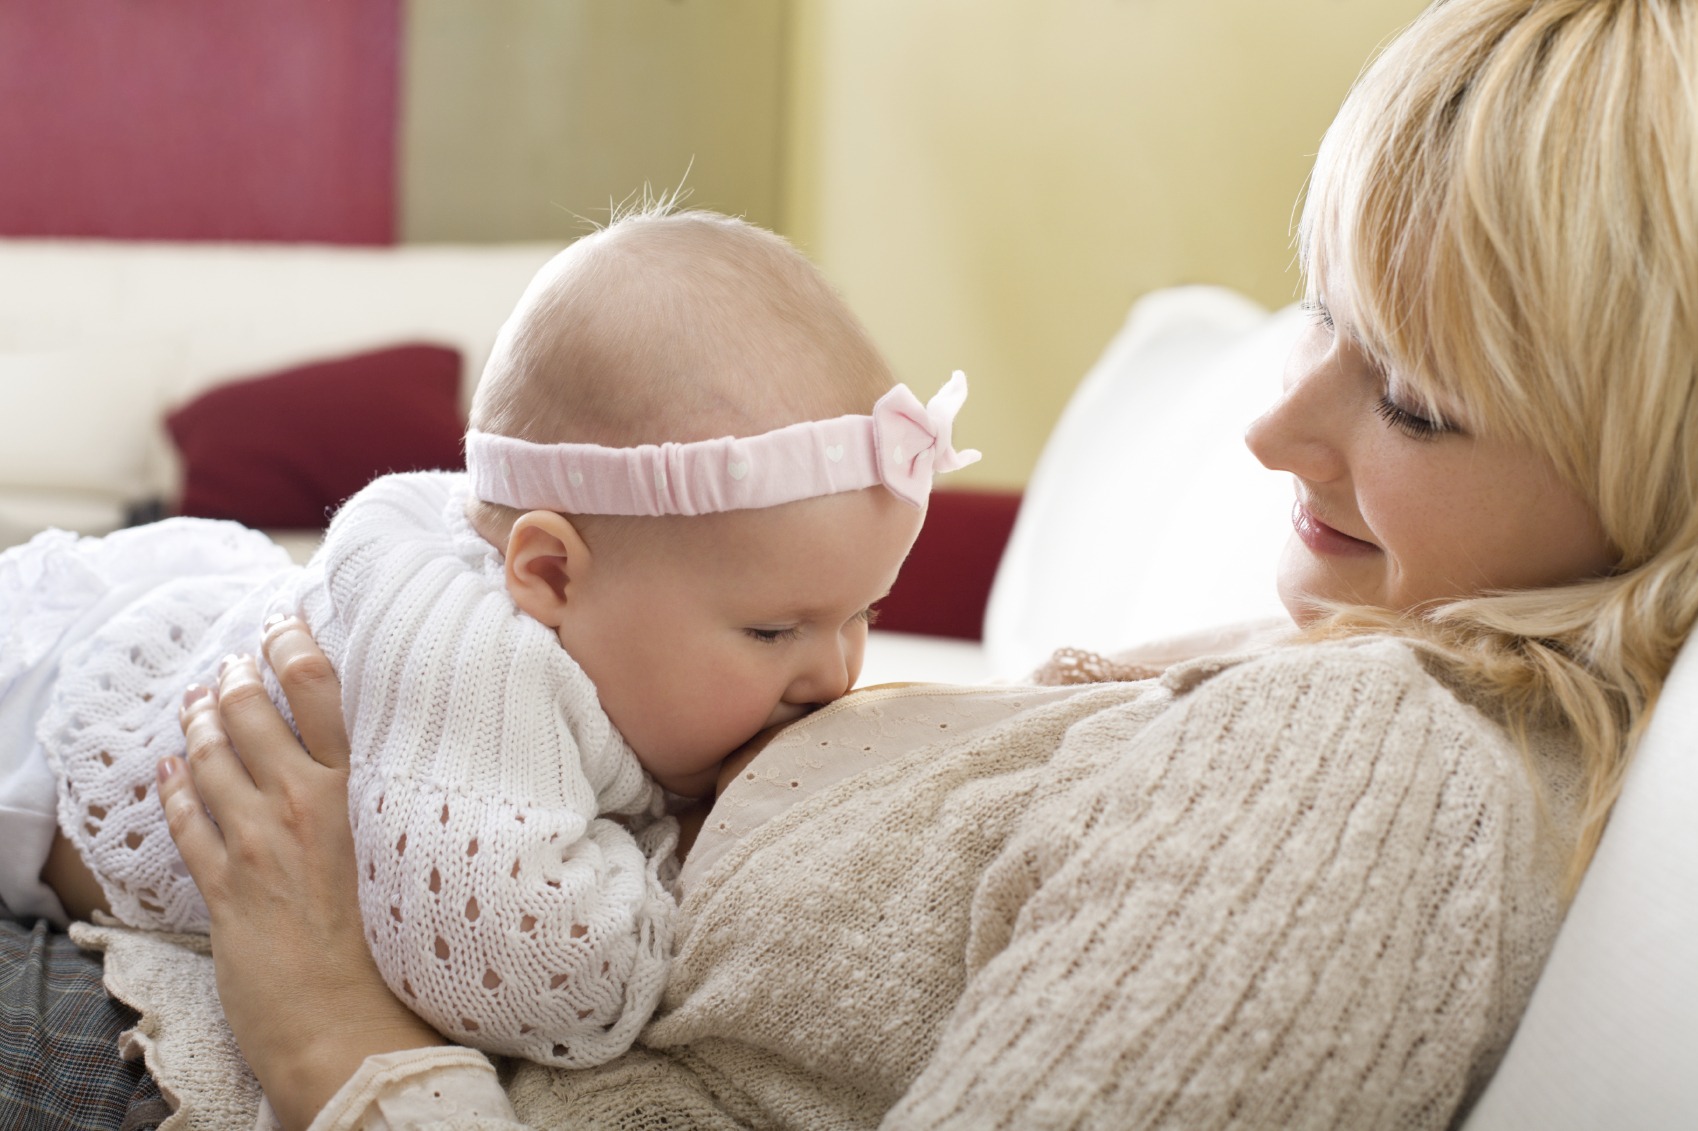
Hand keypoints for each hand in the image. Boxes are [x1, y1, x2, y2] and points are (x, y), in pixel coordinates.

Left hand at [159, 617, 443, 1130]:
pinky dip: (172, 787)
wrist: (347, 1019)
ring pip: (210, 757)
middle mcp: (303, 804)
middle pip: (252, 713)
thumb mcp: (403, 852)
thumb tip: (386, 760)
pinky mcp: (221, 883)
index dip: (293, 645)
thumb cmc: (394, 945)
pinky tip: (168, 769)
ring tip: (195, 701)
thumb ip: (384, 801)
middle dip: (234, 678)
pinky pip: (184, 819)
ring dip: (197, 723)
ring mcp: (257, 841)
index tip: (282, 622)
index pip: (320, 690)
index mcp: (357, 791)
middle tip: (231, 662)